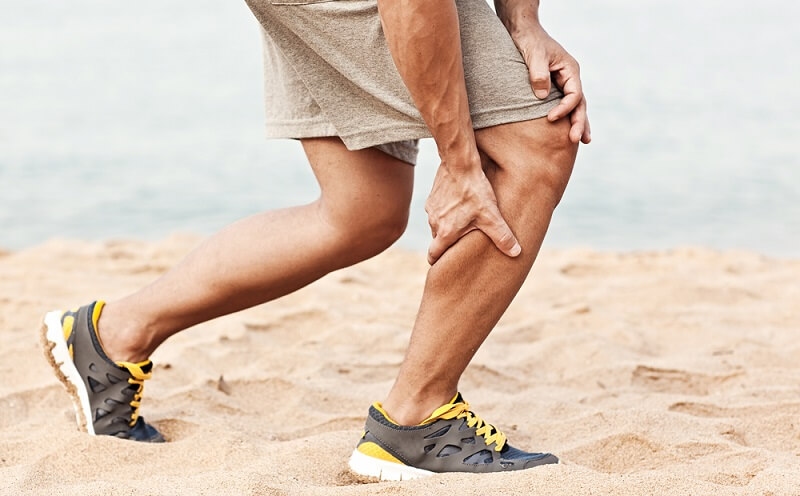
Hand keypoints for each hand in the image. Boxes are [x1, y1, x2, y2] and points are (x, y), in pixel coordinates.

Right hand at [425, 159, 519, 264]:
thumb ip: (502, 236)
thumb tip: (516, 253)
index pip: (433, 255)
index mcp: (445, 232)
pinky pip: (438, 209)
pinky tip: (460, 204)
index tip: (444, 265)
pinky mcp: (433, 196)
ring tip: (464, 221)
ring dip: (447, 225)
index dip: (438, 262)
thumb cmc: (475, 190)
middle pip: (437, 240)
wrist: (459, 162)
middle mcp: (434, 222)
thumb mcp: (491, 215)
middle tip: (461, 244)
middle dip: (447, 243)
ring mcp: (431, 209)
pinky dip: (446, 211)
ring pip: (437, 224)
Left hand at [511, 25, 590, 143]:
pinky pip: (564, 105)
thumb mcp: (534, 55)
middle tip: (575, 140)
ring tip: (583, 141)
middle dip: (578, 122)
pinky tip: (567, 131)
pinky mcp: (554, 88)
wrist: (523, 31)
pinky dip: (567, 118)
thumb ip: (538, 75)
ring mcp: (563, 83)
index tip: (550, 118)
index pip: (574, 94)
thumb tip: (542, 97)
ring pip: (575, 106)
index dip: (564, 108)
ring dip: (578, 123)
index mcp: (570, 70)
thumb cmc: (530, 40)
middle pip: (579, 104)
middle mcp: (570, 77)